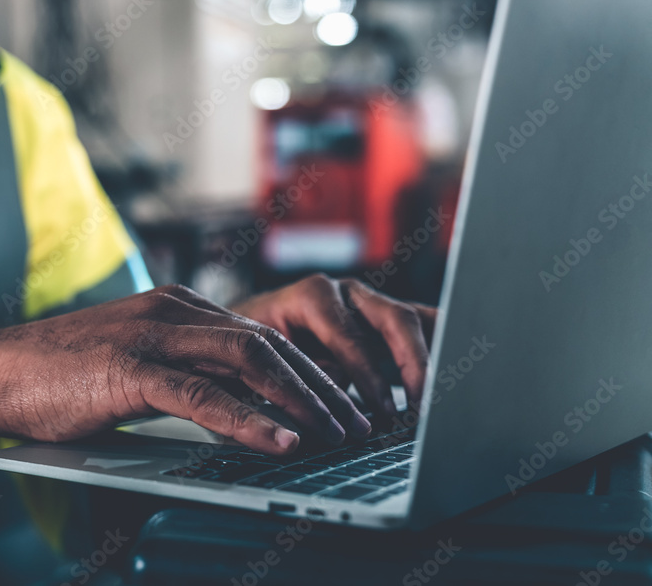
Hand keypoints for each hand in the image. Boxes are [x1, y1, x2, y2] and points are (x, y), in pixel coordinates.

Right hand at [0, 285, 371, 455]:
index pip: (263, 336)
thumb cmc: (57, 375)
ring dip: (302, 402)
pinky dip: (249, 421)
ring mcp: (152, 335)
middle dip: (323, 388)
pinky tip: (281, 444)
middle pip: (270, 344)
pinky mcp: (129, 368)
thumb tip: (230, 408)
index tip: (343, 406)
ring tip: (338, 437)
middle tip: (360, 425)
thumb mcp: (133, 365)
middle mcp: (174, 311)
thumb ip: (182, 374)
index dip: (311, 372)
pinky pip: (203, 395)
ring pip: (249, 361)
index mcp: (178, 307)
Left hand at [232, 275, 435, 422]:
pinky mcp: (384, 319)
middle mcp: (345, 293)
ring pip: (414, 321)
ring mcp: (369, 302)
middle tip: (423, 409)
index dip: (370, 376)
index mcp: (311, 297)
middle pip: (394, 320)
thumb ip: (301, 378)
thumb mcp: (264, 363)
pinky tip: (461, 370)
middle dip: (414, 366)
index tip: (386, 413)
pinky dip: (442, 348)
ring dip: (433, 359)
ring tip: (448, 397)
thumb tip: (336, 408)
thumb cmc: (250, 351)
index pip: (350, 336)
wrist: (244, 332)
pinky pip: (422, 327)